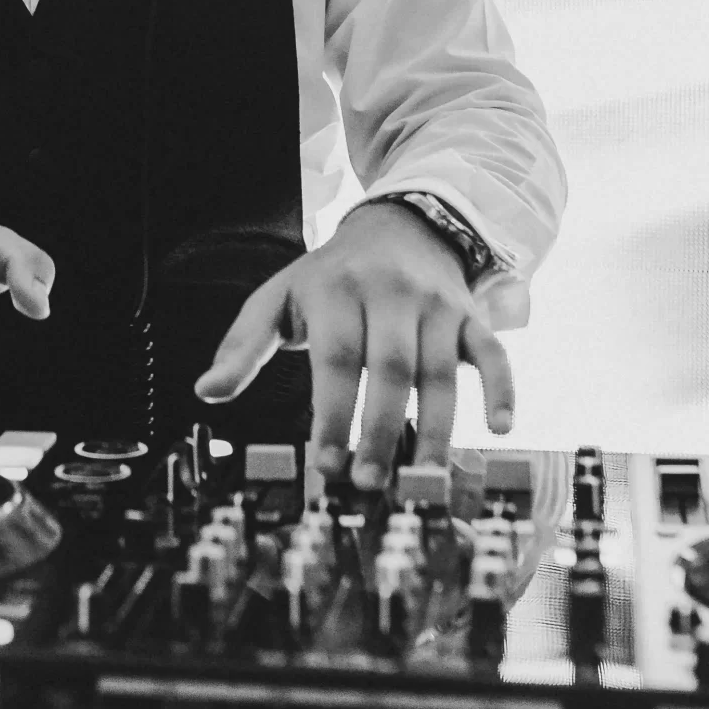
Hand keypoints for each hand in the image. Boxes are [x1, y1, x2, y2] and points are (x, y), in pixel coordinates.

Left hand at [192, 203, 513, 486]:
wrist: (399, 226)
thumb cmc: (330, 278)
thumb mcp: (277, 299)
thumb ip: (243, 347)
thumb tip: (206, 393)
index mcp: (336, 292)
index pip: (334, 358)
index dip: (331, 413)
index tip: (324, 464)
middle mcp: (390, 293)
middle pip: (389, 368)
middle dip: (379, 429)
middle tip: (368, 482)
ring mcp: (436, 305)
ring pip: (440, 370)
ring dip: (436, 428)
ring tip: (422, 478)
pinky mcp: (470, 316)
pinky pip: (494, 352)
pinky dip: (502, 389)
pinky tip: (500, 428)